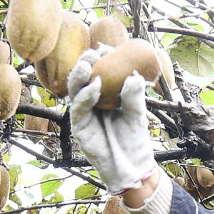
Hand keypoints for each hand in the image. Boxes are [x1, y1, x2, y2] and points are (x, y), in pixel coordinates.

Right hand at [67, 47, 160, 193]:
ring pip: (75, 90)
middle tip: (95, 53)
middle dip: (86, 62)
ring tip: (90, 64)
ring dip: (80, 75)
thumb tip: (134, 76)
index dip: (99, 60)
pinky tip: (94, 87)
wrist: (132, 166)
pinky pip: (79, 109)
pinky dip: (85, 96)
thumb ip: (135, 96)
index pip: (98, 73)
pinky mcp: (80, 128)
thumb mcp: (138, 114)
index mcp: (105, 96)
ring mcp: (84, 114)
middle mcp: (91, 103)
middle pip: (82, 78)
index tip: (106, 47)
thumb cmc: (134, 140)